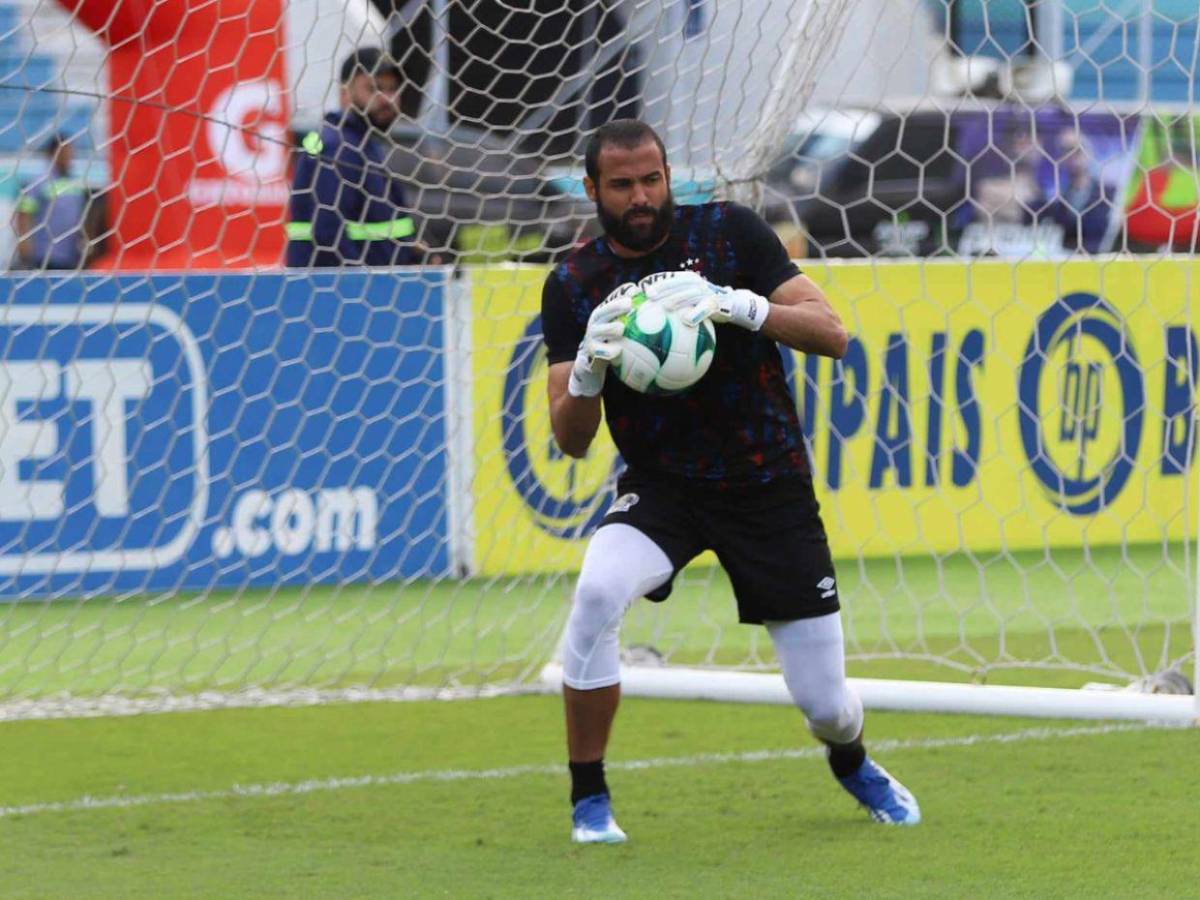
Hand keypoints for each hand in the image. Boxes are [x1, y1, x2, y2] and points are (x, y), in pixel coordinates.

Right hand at [568, 283, 636, 396]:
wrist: (593, 365)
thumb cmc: (615, 346)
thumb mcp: (627, 333)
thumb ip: (640, 324)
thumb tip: (665, 315)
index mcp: (606, 313)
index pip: (613, 298)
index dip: (624, 292)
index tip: (638, 290)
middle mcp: (596, 322)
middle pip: (604, 310)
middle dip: (615, 305)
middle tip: (629, 304)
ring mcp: (590, 336)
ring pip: (597, 330)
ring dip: (608, 328)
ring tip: (620, 329)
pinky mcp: (588, 352)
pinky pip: (596, 351)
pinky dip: (606, 351)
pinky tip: (616, 352)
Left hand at [639, 271, 768, 331]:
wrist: (740, 308)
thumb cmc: (713, 307)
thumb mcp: (697, 305)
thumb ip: (682, 306)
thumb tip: (659, 316)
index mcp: (694, 283)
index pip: (674, 280)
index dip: (660, 283)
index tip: (644, 290)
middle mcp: (701, 285)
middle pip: (680, 284)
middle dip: (664, 288)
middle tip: (649, 296)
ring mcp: (710, 293)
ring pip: (691, 294)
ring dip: (678, 299)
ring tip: (665, 307)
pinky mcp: (720, 303)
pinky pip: (706, 308)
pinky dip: (696, 313)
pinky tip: (686, 321)